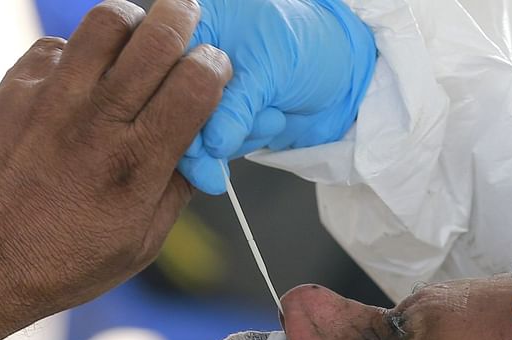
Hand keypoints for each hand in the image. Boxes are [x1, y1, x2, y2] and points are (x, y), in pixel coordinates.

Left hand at [0, 0, 229, 329]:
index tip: (211, 71)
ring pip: (107, 20)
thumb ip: (177, 187)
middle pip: (158, 36)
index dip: (215, 66)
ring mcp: (49, 101)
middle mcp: (94, 124)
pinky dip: (79, 53)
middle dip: (183, 22)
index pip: (196, 82)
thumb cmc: (58, 263)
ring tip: (134, 44)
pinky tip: (81, 82)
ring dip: (132, 23)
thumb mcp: (140, 243)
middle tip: (184, 30)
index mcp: (135, 165)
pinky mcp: (14, 90)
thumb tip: (203, 143)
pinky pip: (58, 44)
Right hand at [176, 0, 376, 193]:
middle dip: (210, 127)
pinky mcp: (221, 118)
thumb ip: (236, 106)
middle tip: (237, 131)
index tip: (199, 130)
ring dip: (236, 134)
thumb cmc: (310, 45)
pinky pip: (215, 145)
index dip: (178, 102)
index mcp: (195, 22)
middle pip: (171, 106)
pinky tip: (271, 119)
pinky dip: (244, 141)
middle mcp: (192, 55)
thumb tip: (211, 144)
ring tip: (270, 112)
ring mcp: (206, 90)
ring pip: (194, 131)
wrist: (348, 74)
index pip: (164, 69)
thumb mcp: (270, 68)